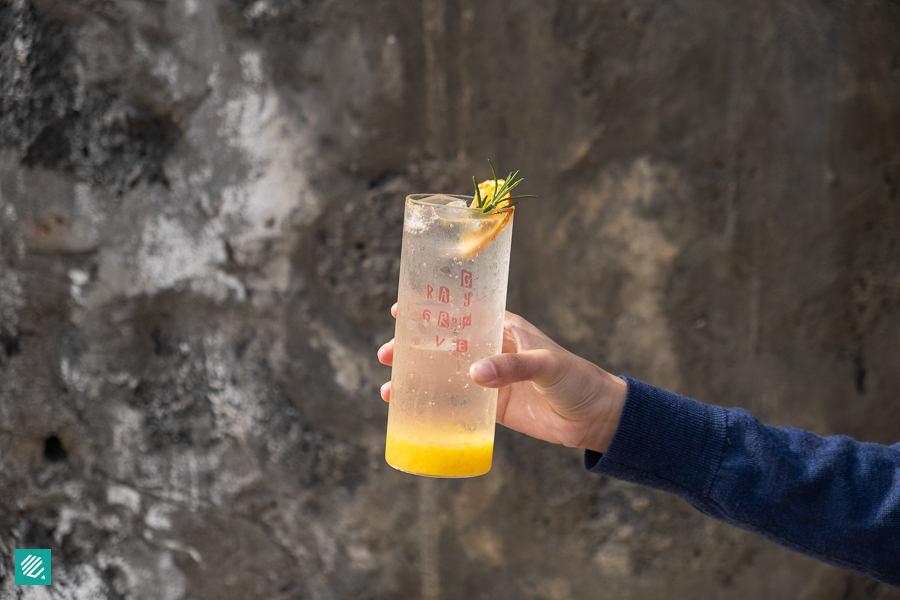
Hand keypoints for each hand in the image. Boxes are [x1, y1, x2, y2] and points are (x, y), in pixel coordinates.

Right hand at [377, 306, 626, 452]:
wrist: (597, 418)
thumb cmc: (578, 379)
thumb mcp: (547, 365)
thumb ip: (513, 367)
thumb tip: (475, 373)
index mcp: (504, 328)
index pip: (462, 313)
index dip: (431, 311)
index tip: (400, 311)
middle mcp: (492, 350)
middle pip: (444, 344)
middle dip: (414, 348)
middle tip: (386, 355)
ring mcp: (491, 380)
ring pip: (445, 374)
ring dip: (418, 379)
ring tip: (390, 388)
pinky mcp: (494, 408)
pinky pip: (458, 404)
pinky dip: (436, 405)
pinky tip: (413, 411)